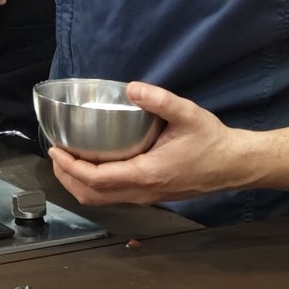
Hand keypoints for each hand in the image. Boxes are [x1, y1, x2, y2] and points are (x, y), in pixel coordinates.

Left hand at [47, 83, 255, 206]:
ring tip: (67, 161)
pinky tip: (93, 165)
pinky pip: (114, 197)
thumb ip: (160, 100)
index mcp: (147, 174)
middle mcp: (142, 192)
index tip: (55, 151)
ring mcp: (146, 197)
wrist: (233, 165)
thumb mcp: (187, 114)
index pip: (97, 179)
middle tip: (55, 155)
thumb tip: (133, 88)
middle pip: (92, 196)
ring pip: (102, 200)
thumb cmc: (211, 141)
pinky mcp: (150, 196)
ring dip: (79, 184)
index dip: (71, 167)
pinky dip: (94, 185)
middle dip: (67, 178)